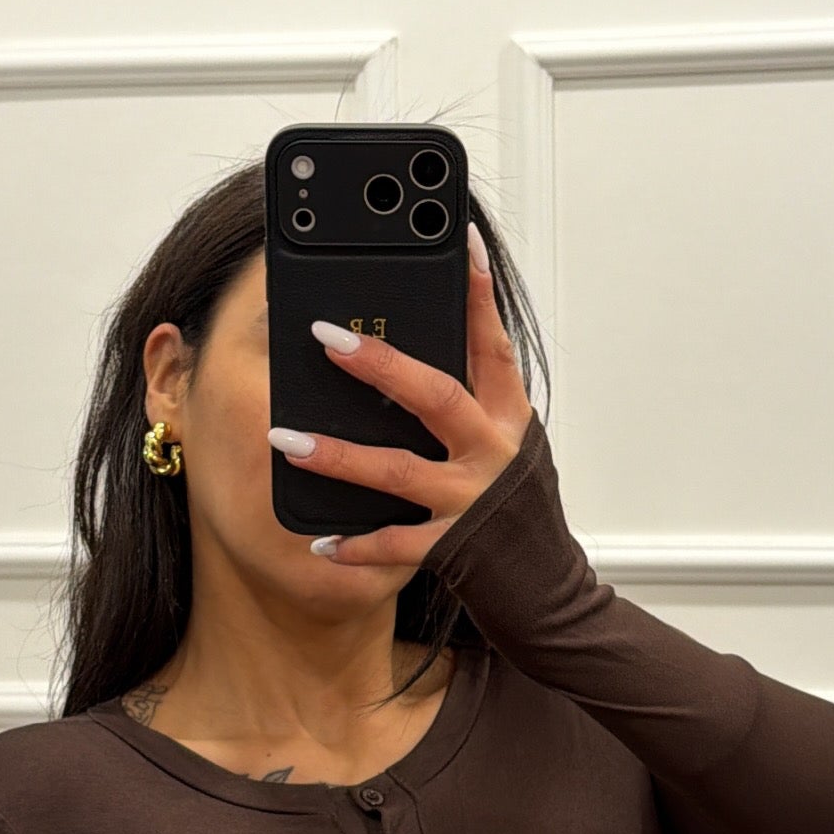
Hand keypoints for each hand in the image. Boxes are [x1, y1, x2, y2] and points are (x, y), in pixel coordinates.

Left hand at [266, 221, 533, 571]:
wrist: (546, 590)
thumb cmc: (516, 511)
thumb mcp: (507, 446)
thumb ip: (469, 403)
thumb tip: (403, 358)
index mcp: (508, 419)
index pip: (492, 345)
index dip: (478, 294)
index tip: (459, 242)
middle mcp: (493, 454)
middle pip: (436, 396)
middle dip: (381, 365)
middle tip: (326, 337)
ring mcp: (472, 502)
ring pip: (399, 472)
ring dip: (339, 456)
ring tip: (287, 439)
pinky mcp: (454, 550)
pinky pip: (395, 545)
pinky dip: (356, 545)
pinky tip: (320, 540)